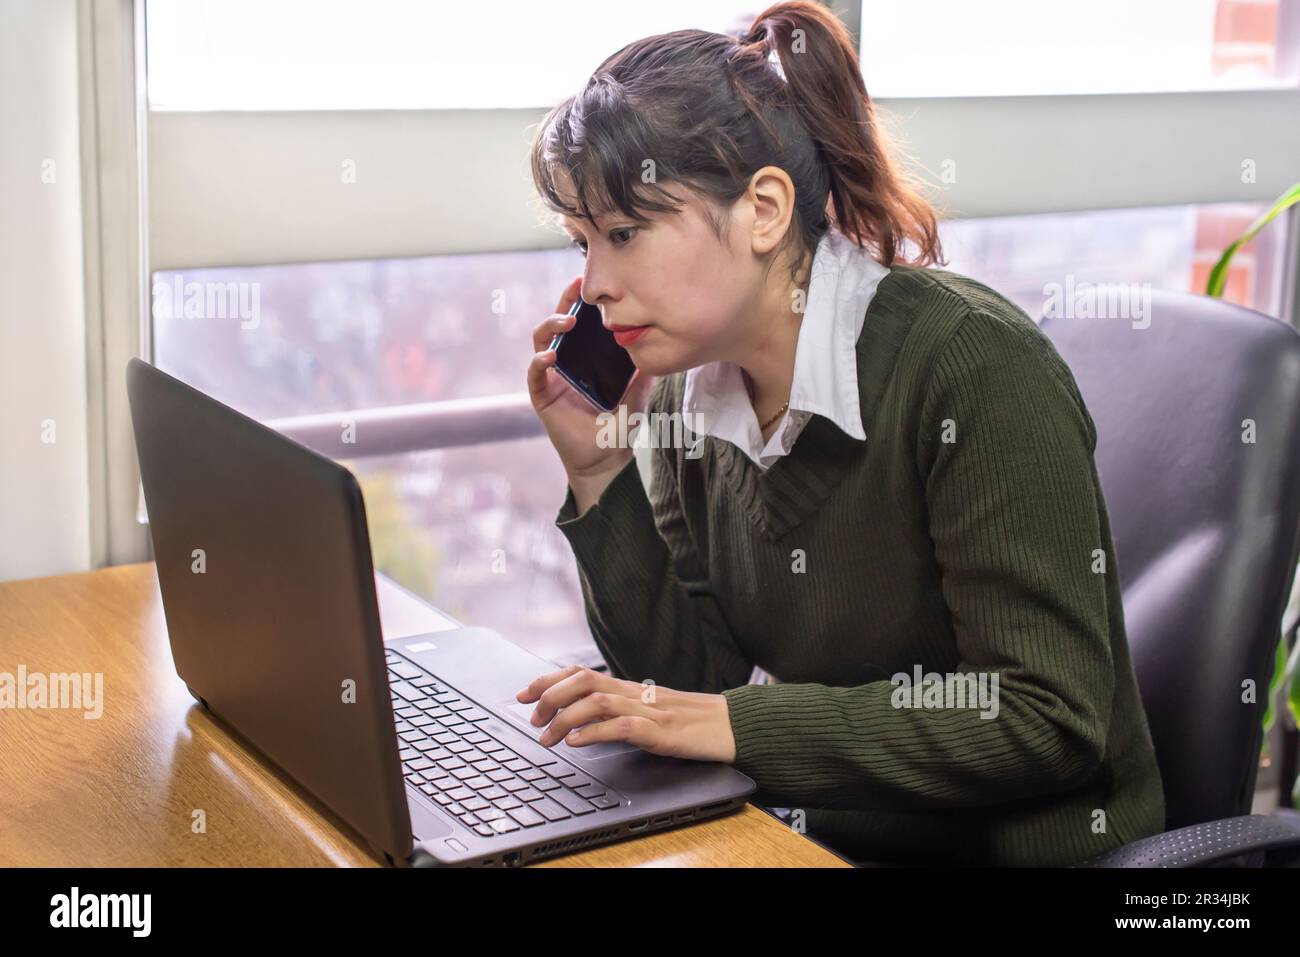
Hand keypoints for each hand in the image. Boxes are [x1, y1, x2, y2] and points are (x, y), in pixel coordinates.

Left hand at [515, 664, 735, 763]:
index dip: (548, 680)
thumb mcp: (644, 712)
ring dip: (565, 717)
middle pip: (583, 679)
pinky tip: (577, 743)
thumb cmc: (686, 722)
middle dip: (550, 695)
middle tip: (532, 718)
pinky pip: (622, 727)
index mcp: (628, 688)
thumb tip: (578, 718)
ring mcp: (646, 710)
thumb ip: (615, 711)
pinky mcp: (659, 730)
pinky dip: (594, 732)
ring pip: (596, 700)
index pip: (580, 673)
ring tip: (547, 736)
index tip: (523, 694)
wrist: (727, 726)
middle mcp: (633, 693)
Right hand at [527, 275, 655, 477]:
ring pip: (541, 342)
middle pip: (557, 324)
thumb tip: (660, 341)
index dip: (581, 302)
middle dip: (564, 303)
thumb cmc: (619, 425)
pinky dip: (539, 362)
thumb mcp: (638, 391)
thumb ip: (645, 367)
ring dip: (551, 327)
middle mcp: (565, 361)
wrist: (607, 457)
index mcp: (584, 356)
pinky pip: (534, 374)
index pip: (579, 322)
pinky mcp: (542, 395)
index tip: (589, 283)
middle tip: (576, 289)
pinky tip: (550, 357)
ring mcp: (552, 377)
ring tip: (567, 323)